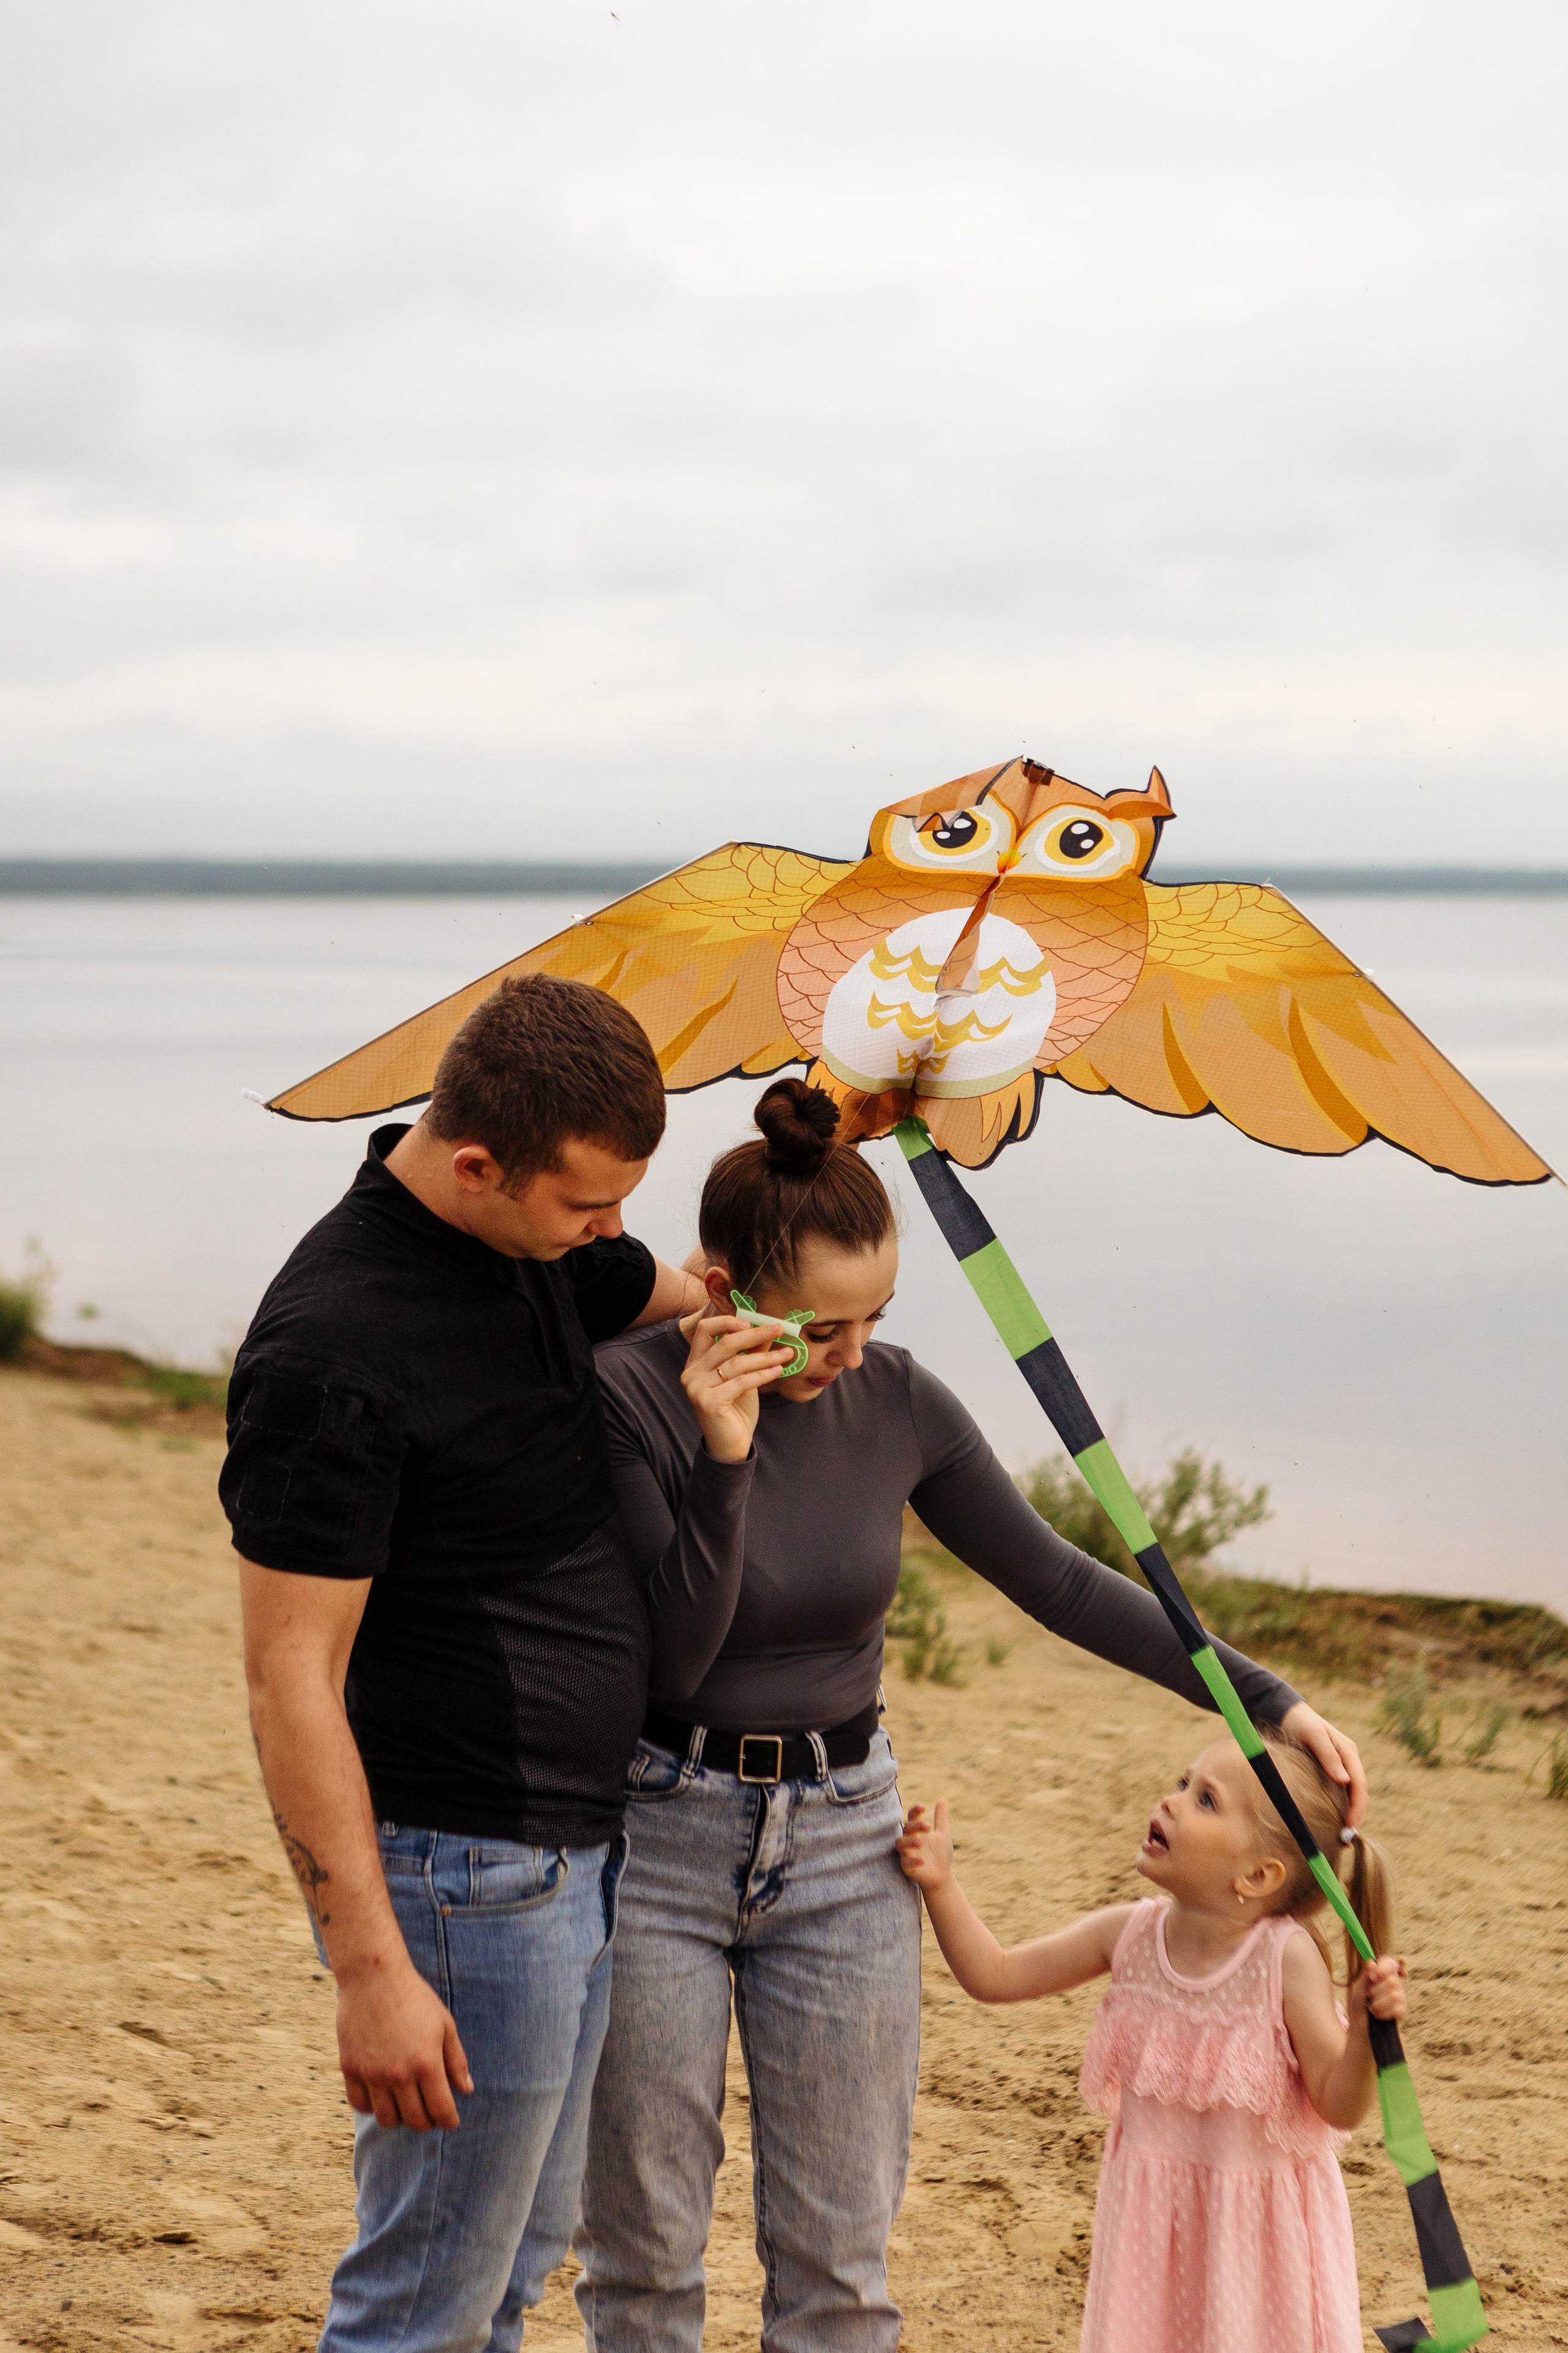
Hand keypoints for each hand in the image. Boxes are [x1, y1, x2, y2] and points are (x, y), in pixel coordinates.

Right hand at [336, 1957, 472, 2130]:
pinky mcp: (350, 2069)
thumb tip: (466, 2090)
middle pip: (414, 2121)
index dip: (449, 2121)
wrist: (374, 1976)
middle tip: (429, 2115)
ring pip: (386, 2119)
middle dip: (426, 2123)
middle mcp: (399, 2074)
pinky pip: (359, 2105)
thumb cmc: (415, 1997)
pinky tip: (381, 2096)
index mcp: (427, 2063)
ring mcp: (372, 2074)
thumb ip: (456, 2060)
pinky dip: (372, 2107)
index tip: (450, 2121)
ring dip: (399, 2119)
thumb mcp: (445, 2024)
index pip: (441, 2110)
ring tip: (406, 2107)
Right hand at [680, 1312, 792, 1465]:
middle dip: (755, 1334)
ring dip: (766, 1356)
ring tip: (787, 1354)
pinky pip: (741, 1382)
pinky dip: (762, 1374)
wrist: (731, 1446)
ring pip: (737, 1363)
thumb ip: (750, 1354)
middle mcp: (691, 1373)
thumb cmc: (736, 1410)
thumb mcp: (744, 1377)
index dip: (727, 1321)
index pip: (704, 1329)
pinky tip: (778, 1370)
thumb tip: (768, 1329)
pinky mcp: (708, 1402)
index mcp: (695, 1363)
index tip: (752, 1321)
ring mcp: (697, 1388)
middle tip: (779, 1329)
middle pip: (725, 1343)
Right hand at [896, 1799, 954, 1893]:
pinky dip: (913, 1861)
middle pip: (906, 1829)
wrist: (942, 1875)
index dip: (915, 1811)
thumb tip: (942, 1799)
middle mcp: (909, 1840)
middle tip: (928, 1827)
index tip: (923, 1807)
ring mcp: (906, 1853)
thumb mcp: (943, 1834)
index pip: (912, 1817)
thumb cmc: (940, 1854)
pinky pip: (905, 1863)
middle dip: (915, 1826)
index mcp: (917, 1831)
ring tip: (920, 1843)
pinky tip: (923, 1861)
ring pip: (900, 1844)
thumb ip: (940, 1818)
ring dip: (909, 1842)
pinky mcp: (906, 1867)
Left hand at [1279, 1701, 1367, 1829]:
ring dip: (1349, 1814)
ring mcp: (1340, 1765)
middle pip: (1358, 1793)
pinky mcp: (1329, 1770)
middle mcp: (1348, 1760)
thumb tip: (1344, 1781)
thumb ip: (1328, 1756)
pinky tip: (1333, 1820)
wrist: (1285, 1711)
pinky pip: (1339, 1792)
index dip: (1357, 1808)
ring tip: (1341, 1836)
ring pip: (1350, 1794)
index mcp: (1348, 1751)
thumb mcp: (1313, 1735)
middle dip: (1355, 1816)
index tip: (1349, 1826)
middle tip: (1345, 1840)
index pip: (1359, 1785)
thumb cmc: (1299, 1721)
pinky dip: (1339, 1807)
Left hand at [1350, 1954, 1406, 2027]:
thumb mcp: (1358, 1988)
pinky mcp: (1402, 2011)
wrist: (1360, 2027)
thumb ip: (1366, 1975)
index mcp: (1383, 1975)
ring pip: (1395, 1995)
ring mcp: (1400, 1997)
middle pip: (1392, 1981)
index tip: (1373, 1976)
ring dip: (1378, 2004)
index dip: (1384, 1967)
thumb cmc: (1359, 2005)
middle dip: (1376, 1991)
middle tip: (1369, 1997)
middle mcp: (1394, 1984)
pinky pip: (1397, 2009)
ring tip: (1372, 2008)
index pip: (1390, 1963)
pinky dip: (1384, 2013)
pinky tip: (1378, 2016)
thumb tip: (1372, 1962)